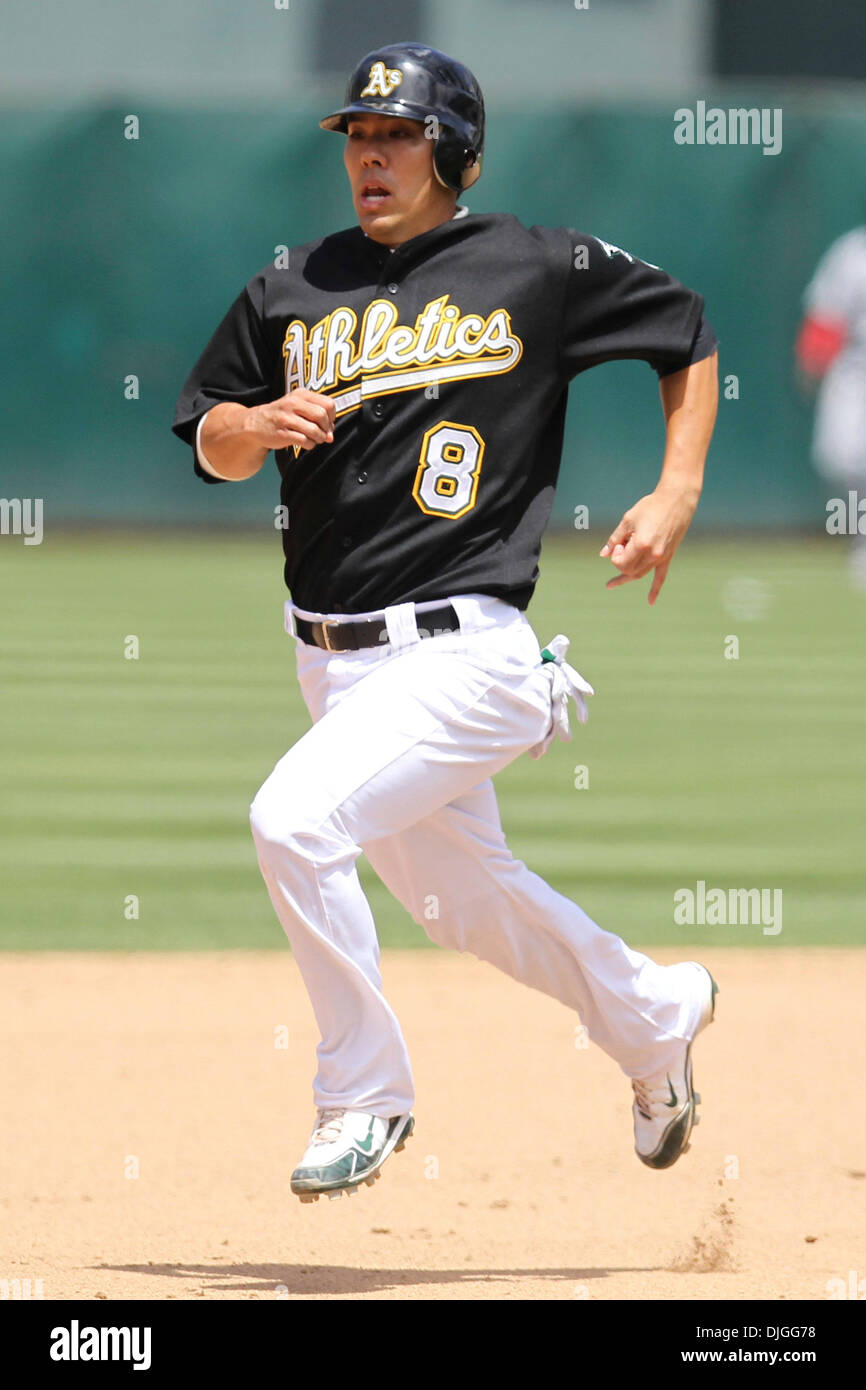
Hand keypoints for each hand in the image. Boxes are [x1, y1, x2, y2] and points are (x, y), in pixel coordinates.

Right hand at [246, 388, 335, 451]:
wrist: (255, 423)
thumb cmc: (283, 416)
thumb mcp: (298, 407)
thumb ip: (317, 417)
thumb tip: (331, 435)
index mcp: (300, 394)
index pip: (328, 404)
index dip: (332, 417)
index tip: (326, 424)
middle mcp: (293, 403)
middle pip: (322, 416)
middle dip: (326, 428)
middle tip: (322, 434)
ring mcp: (286, 418)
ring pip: (315, 430)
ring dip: (319, 438)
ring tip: (314, 439)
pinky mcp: (282, 433)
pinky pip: (305, 441)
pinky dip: (310, 445)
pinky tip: (305, 443)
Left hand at [599, 483, 699, 604]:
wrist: (677, 500)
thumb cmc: (650, 506)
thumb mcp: (628, 520)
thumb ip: (615, 539)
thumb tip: (603, 555)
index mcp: (641, 545)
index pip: (620, 562)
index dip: (615, 554)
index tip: (620, 541)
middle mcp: (653, 554)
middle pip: (629, 570)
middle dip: (620, 562)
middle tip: (621, 545)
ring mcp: (661, 557)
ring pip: (640, 574)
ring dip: (626, 576)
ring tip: (610, 584)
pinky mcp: (668, 556)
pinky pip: (661, 577)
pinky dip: (655, 590)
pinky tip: (650, 602)